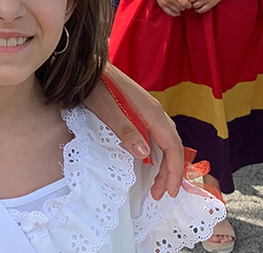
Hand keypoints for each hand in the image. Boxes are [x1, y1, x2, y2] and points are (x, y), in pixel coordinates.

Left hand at [87, 66, 184, 199]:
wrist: (88, 67)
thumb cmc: (95, 87)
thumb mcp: (106, 110)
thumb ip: (126, 131)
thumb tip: (145, 155)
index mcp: (152, 113)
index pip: (173, 147)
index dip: (174, 172)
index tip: (170, 192)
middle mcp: (155, 112)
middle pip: (172, 147)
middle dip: (170, 173)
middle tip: (160, 194)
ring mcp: (149, 111)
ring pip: (166, 142)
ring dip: (164, 164)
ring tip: (156, 184)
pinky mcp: (140, 111)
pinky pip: (157, 136)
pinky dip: (157, 153)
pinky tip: (148, 162)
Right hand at [151, 0, 191, 16]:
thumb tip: (187, 0)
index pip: (185, 3)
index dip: (189, 5)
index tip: (189, 5)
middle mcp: (171, 0)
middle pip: (181, 8)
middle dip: (184, 7)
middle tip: (185, 5)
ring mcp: (165, 3)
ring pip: (176, 11)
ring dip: (180, 10)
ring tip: (180, 7)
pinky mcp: (161, 5)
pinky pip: (169, 12)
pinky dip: (174, 14)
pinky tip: (177, 13)